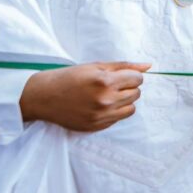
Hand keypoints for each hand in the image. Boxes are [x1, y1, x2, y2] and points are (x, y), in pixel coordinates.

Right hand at [18, 61, 150, 131]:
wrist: (43, 97)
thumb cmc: (69, 78)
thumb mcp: (95, 66)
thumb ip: (124, 66)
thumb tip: (148, 66)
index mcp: (105, 82)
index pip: (137, 79)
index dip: (131, 75)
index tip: (120, 75)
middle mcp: (105, 100)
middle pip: (136, 93)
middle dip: (128, 87)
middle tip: (110, 85)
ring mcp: (101, 116)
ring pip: (131, 108)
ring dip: (124, 101)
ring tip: (107, 95)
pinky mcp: (96, 127)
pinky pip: (118, 119)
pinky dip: (114, 111)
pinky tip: (99, 105)